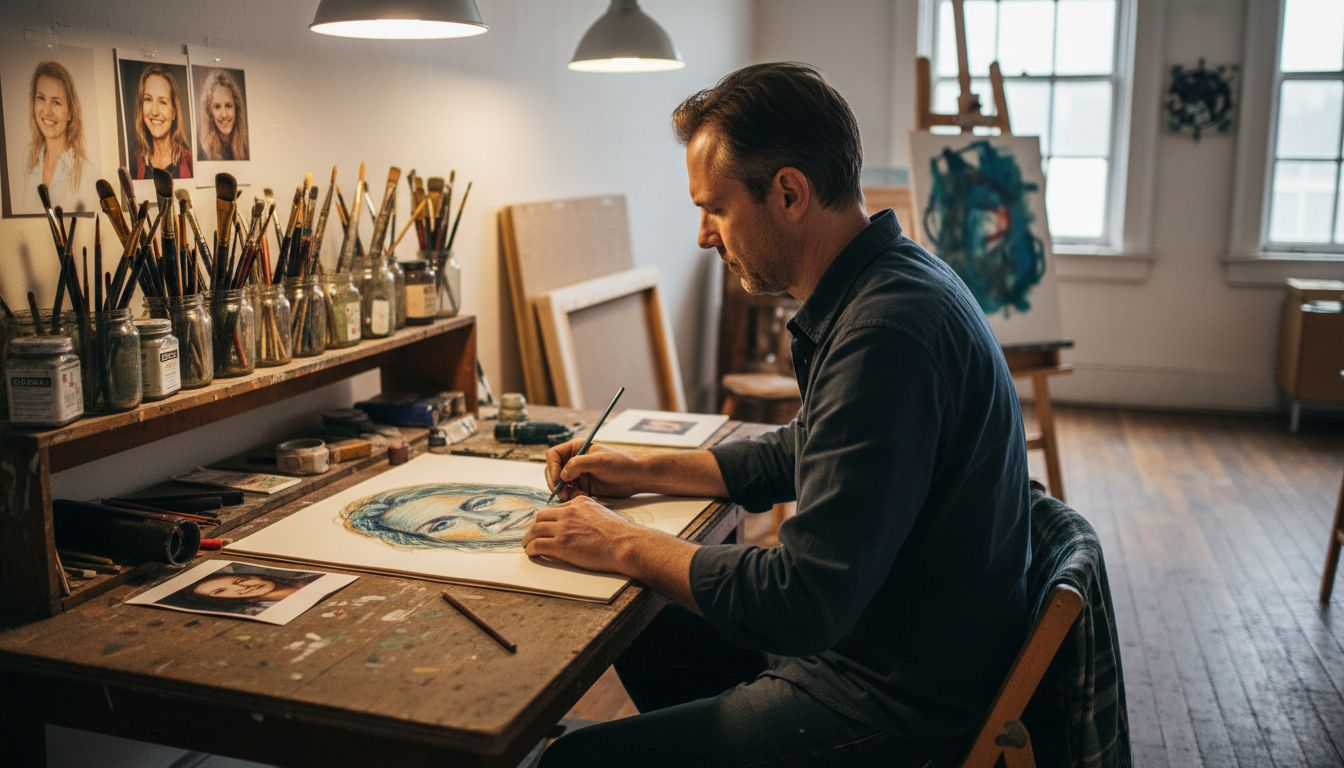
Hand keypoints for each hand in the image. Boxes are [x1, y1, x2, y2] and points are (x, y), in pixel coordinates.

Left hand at [523, 496, 641, 572]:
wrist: (624, 544)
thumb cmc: (620, 533)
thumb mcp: (602, 513)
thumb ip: (588, 514)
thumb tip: (584, 523)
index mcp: (579, 503)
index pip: (556, 508)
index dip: (548, 519)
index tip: (546, 526)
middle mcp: (568, 512)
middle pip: (541, 516)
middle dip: (535, 526)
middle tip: (533, 534)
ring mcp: (563, 528)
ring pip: (535, 529)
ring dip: (529, 537)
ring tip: (528, 544)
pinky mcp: (561, 544)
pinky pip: (537, 544)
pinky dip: (531, 548)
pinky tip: (531, 552)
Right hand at [545, 439, 645, 499]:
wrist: (636, 477)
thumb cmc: (621, 463)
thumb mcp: (599, 461)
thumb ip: (578, 464)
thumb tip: (562, 475)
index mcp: (575, 448)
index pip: (553, 455)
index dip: (552, 467)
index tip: (558, 479)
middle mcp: (574, 460)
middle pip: (553, 471)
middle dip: (555, 483)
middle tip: (563, 493)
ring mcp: (578, 474)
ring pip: (560, 485)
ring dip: (564, 491)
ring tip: (573, 496)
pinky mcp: (583, 487)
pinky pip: (570, 493)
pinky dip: (572, 497)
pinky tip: (583, 497)